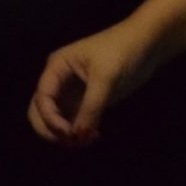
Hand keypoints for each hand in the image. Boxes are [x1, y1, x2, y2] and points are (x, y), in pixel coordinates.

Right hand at [28, 24, 153, 147]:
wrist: (146, 44)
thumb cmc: (122, 52)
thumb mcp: (106, 78)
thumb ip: (91, 107)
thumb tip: (78, 136)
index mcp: (56, 67)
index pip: (42, 98)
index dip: (50, 118)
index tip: (69, 133)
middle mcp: (59, 80)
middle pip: (39, 111)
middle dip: (50, 130)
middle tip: (72, 141)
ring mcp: (71, 92)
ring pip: (55, 120)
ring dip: (65, 135)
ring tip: (86, 140)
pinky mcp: (85, 101)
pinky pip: (72, 121)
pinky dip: (78, 132)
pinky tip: (94, 136)